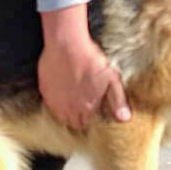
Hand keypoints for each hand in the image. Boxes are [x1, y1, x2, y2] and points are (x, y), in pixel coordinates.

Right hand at [37, 4, 130, 129]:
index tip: (93, 116)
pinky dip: (55, 103)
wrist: (67, 44)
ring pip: (60, 116)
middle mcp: (69, 108)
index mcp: (86, 108)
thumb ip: (118, 100)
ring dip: (66, 113)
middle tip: (84, 111)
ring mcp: (54, 100)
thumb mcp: (112, 78)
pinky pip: (49, 104)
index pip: (87, 125)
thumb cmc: (90, 59)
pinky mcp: (45, 90)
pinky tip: (61, 94)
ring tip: (72, 105)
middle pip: (73, 123)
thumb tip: (125, 119)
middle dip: (79, 120)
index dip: (91, 122)